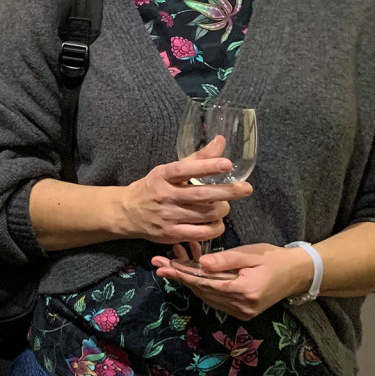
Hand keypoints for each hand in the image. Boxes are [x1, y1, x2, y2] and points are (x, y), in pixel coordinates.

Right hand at [117, 136, 252, 243]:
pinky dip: (215, 228)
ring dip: (222, 210)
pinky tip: (218, 222)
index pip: (185, 169)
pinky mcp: (171, 234)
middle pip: (201, 195)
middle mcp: (164, 195)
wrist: (128, 212)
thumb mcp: (169, 170)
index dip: (207, 166)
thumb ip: (197, 158)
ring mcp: (168, 217)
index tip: (227, 164)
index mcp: (162, 175)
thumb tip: (221, 141)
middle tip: (246, 189)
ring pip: (205, 215)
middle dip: (227, 192)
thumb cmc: (153, 187)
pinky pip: (201, 233)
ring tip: (226, 205)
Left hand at [152, 242, 314, 319]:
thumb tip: (200, 264)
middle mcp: (242, 307)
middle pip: (203, 291)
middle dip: (180, 277)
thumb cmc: (272, 258)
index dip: (183, 274)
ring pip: (207, 297)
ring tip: (171, 266)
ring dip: (189, 282)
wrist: (296, 274)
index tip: (163, 266)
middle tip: (159, 264)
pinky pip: (215, 300)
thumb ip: (225, 260)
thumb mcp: (249, 254)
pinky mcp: (242, 312)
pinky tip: (191, 275)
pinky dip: (203, 288)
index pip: (206, 283)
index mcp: (245, 291)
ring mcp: (243, 312)